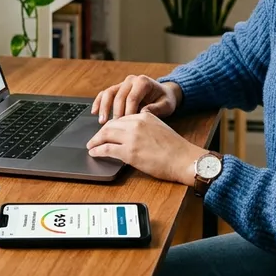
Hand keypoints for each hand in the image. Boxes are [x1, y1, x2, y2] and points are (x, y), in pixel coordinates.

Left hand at [86, 112, 206, 184]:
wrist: (184, 159)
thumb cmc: (175, 149)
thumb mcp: (159, 128)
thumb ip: (144, 128)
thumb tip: (130, 136)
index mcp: (144, 116)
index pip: (121, 118)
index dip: (111, 126)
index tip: (106, 131)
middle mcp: (136, 123)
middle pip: (110, 125)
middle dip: (100, 133)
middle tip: (94, 139)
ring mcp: (132, 137)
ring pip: (105, 135)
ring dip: (95, 140)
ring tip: (91, 145)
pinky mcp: (129, 152)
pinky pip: (107, 149)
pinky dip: (98, 150)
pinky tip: (94, 152)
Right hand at [91, 75, 182, 123]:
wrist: (164, 94)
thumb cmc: (165, 100)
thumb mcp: (166, 105)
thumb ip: (157, 108)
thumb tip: (144, 112)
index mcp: (143, 82)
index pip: (132, 98)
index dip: (128, 112)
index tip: (126, 125)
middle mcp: (131, 80)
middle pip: (118, 96)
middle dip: (115, 112)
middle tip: (114, 127)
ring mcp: (123, 84)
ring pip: (109, 93)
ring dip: (104, 107)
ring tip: (102, 121)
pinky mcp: (117, 89)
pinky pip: (105, 94)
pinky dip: (99, 102)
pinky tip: (94, 112)